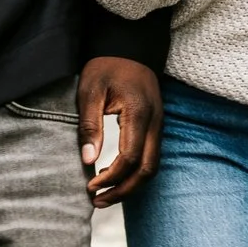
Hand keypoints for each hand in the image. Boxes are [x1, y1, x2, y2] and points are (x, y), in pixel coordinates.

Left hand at [78, 57, 162, 207]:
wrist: (130, 45)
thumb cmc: (106, 66)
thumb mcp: (90, 92)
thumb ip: (90, 126)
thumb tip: (88, 160)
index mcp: (138, 114)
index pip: (129, 159)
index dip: (110, 178)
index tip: (90, 187)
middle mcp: (155, 122)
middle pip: (148, 169)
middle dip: (124, 190)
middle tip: (98, 201)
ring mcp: (159, 123)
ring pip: (153, 166)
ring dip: (131, 185)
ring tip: (106, 195)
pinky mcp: (156, 124)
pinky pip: (152, 156)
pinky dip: (136, 172)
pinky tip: (117, 176)